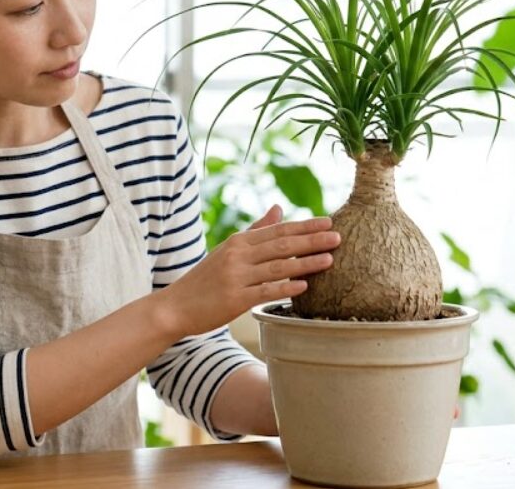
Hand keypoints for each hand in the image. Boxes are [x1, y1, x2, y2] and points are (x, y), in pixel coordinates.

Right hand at [155, 204, 339, 338]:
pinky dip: (285, 287)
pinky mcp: (235, 299)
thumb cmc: (206, 279)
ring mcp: (236, 277)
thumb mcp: (228, 250)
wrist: (176, 305)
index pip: (278, 230)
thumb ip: (255, 230)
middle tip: (338, 237)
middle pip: (281, 245)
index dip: (305, 226)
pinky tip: (304, 286)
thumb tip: (278, 208)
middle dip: (312, 240)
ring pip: (277, 267)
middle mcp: (238, 256)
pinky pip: (265, 291)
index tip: (329, 222)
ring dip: (305, 262)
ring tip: (330, 259)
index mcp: (238, 242)